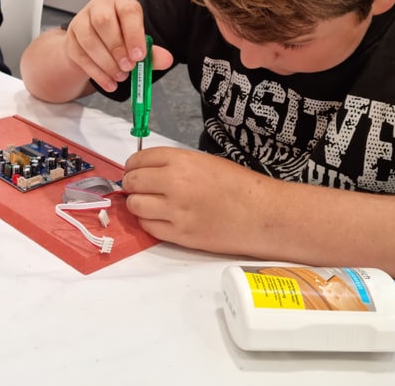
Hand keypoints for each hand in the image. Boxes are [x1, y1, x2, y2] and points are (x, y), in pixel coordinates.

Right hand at [64, 0, 172, 90]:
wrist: (94, 44)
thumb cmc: (120, 39)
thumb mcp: (138, 43)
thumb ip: (152, 52)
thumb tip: (167, 60)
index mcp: (120, 4)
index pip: (127, 11)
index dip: (134, 34)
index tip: (140, 56)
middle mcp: (99, 7)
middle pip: (103, 21)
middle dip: (117, 47)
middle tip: (129, 67)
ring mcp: (81, 22)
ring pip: (89, 40)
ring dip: (106, 62)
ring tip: (121, 76)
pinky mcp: (70, 40)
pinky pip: (80, 56)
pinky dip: (96, 73)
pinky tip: (110, 83)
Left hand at [122, 147, 273, 253]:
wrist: (262, 215)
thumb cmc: (238, 185)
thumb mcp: (204, 162)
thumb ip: (174, 164)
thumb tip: (148, 170)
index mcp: (181, 161)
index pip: (139, 160)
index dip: (133, 165)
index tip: (134, 170)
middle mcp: (174, 183)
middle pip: (132, 182)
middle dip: (132, 184)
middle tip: (139, 188)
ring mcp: (175, 211)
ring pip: (135, 206)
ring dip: (138, 204)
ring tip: (150, 204)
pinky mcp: (179, 235)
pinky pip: (148, 228)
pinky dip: (149, 222)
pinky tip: (160, 218)